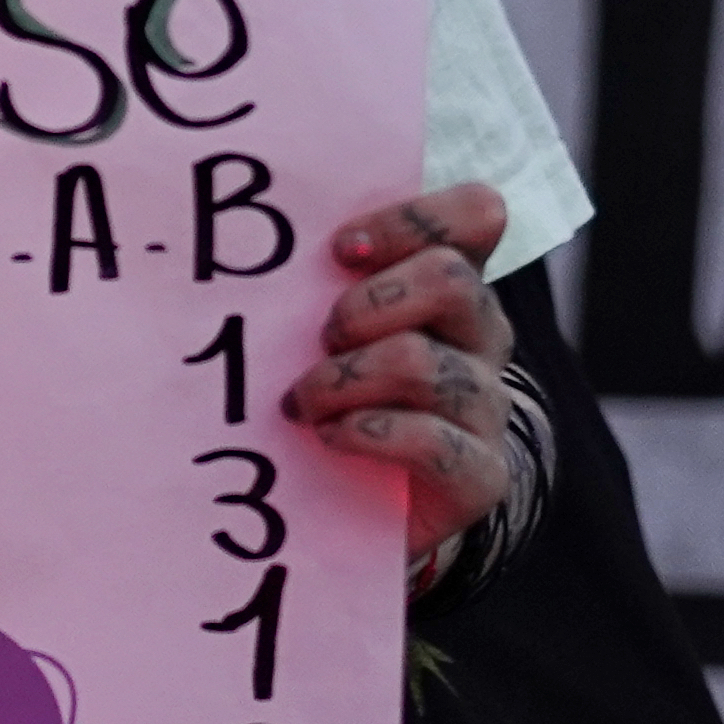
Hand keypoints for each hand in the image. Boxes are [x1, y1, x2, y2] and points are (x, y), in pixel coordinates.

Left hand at [290, 185, 521, 568]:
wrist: (368, 509)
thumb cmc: (339, 395)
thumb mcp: (334, 328)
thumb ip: (320, 278)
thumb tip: (235, 218)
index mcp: (453, 285)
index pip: (477, 214)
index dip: (411, 219)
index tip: (341, 250)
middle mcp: (483, 336)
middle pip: (449, 278)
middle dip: (368, 303)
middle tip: (322, 336)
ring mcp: (488, 405)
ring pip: (422, 362)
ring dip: (344, 378)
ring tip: (302, 401)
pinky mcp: (482, 474)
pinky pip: (434, 441)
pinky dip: (369, 433)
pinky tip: (330, 436)